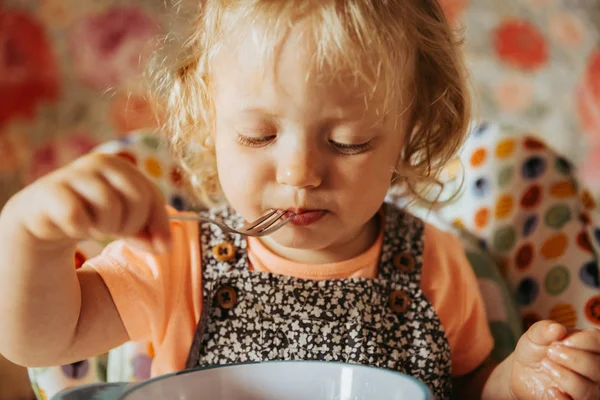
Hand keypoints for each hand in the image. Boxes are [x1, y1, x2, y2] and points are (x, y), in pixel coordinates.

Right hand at [7, 153, 170, 251]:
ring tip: (94, 228)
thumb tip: (164, 247)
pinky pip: (77, 216)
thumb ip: (148, 232)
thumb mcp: (126, 222)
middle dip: (132, 225)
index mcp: (120, 166)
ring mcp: (73, 174)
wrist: (44, 217)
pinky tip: (73, 227)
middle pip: (137, 198)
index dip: (159, 224)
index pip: (151, 194)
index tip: (163, 248)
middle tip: (116, 232)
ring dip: (105, 228)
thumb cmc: (92, 215)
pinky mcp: (50, 191)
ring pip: (109, 207)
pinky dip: (79, 229)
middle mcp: (98, 162)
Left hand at [509, 320, 599, 399]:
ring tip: (546, 366)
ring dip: (565, 377)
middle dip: (573, 359)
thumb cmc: (536, 350)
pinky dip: (562, 399)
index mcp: (589, 346)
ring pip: (589, 389)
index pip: (598, 342)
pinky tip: (550, 390)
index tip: (562, 341)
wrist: (522, 371)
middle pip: (597, 367)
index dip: (583, 341)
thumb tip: (557, 328)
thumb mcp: (535, 336)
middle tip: (550, 353)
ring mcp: (587, 389)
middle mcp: (594, 369)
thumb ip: (544, 330)